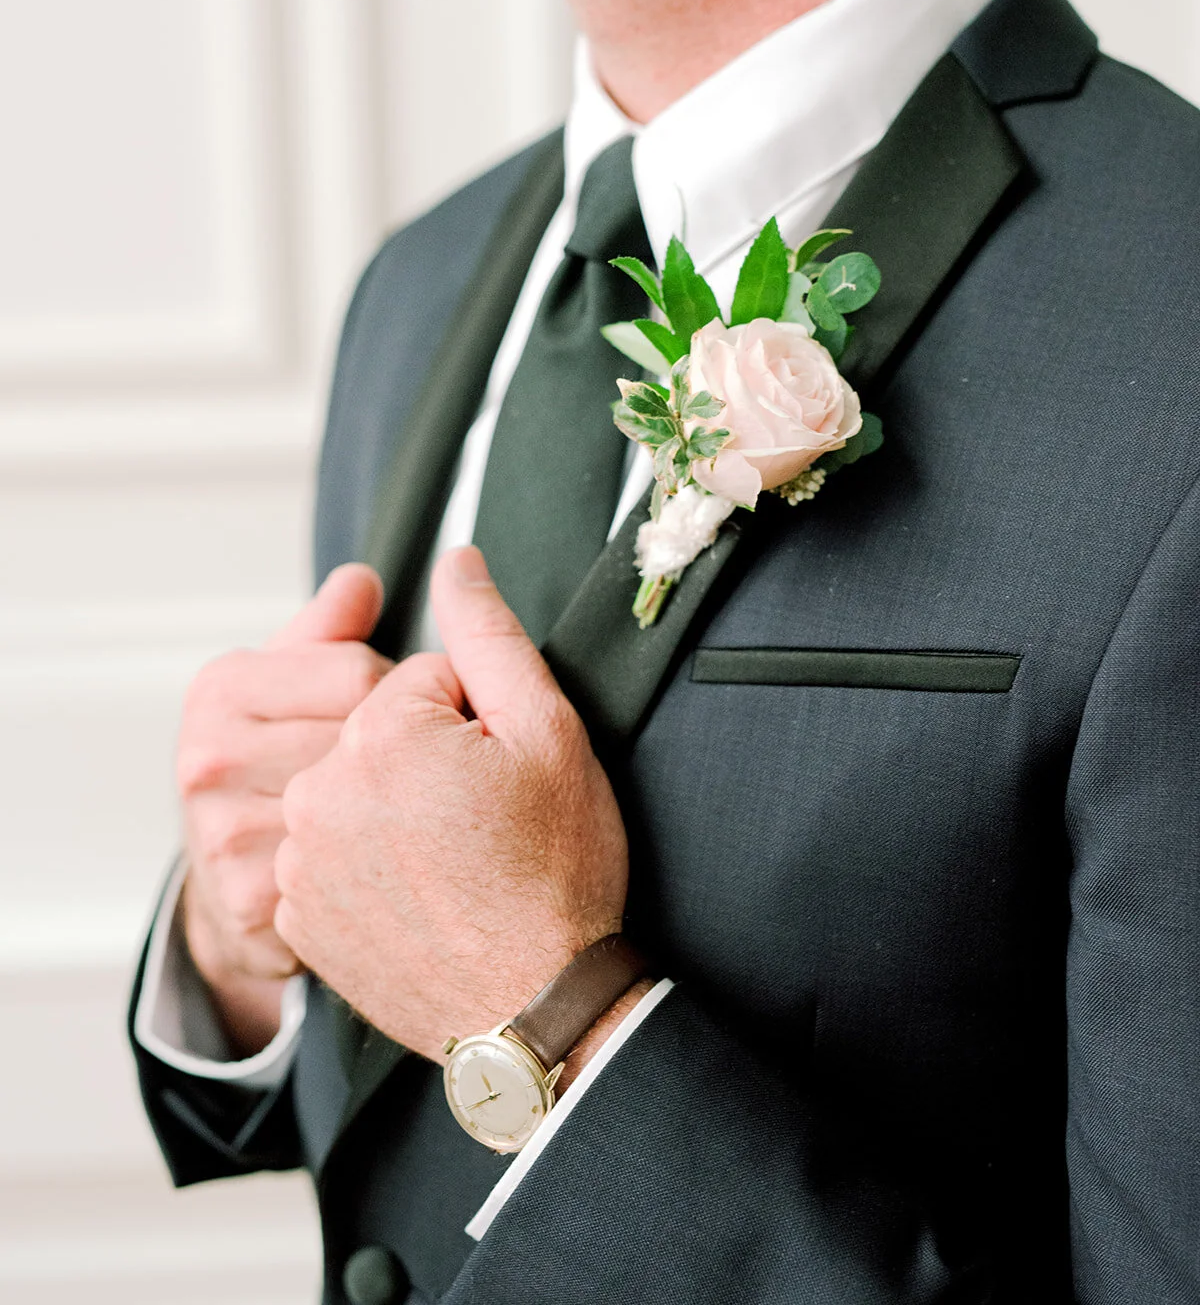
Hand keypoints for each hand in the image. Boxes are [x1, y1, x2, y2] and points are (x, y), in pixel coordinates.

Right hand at [178, 563, 391, 1053]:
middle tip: (387, 771)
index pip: (359, 671)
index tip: (381, 715)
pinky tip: (372, 862)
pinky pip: (356, 865)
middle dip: (397, 751)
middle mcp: (210, 757)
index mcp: (222, 688)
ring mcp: (225, 828)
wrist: (233, 889)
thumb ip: (331, 629)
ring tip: (381, 812)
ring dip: (394, 808)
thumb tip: (360, 580)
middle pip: (365, 737)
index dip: (392, 694)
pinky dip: (380, 864)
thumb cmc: (276, 768)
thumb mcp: (291, 684)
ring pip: (365, 801)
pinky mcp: (254, 897)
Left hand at [273, 546, 629, 1065]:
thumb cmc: (557, 872)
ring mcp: (299, 859)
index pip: (425, 682)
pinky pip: (330, 856)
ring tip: (455, 866)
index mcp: (378, 733)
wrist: (537, 1008)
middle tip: (485, 824)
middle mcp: (318, 790)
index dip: (478, 724)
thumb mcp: (548, 732)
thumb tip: (456, 561)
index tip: (505, 778)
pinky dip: (368, 868)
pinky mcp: (296, 915)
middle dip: (430, 763)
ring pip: (353, 793)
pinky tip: (420, 899)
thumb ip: (489, 633)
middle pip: (380, 736)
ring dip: (395, 814)